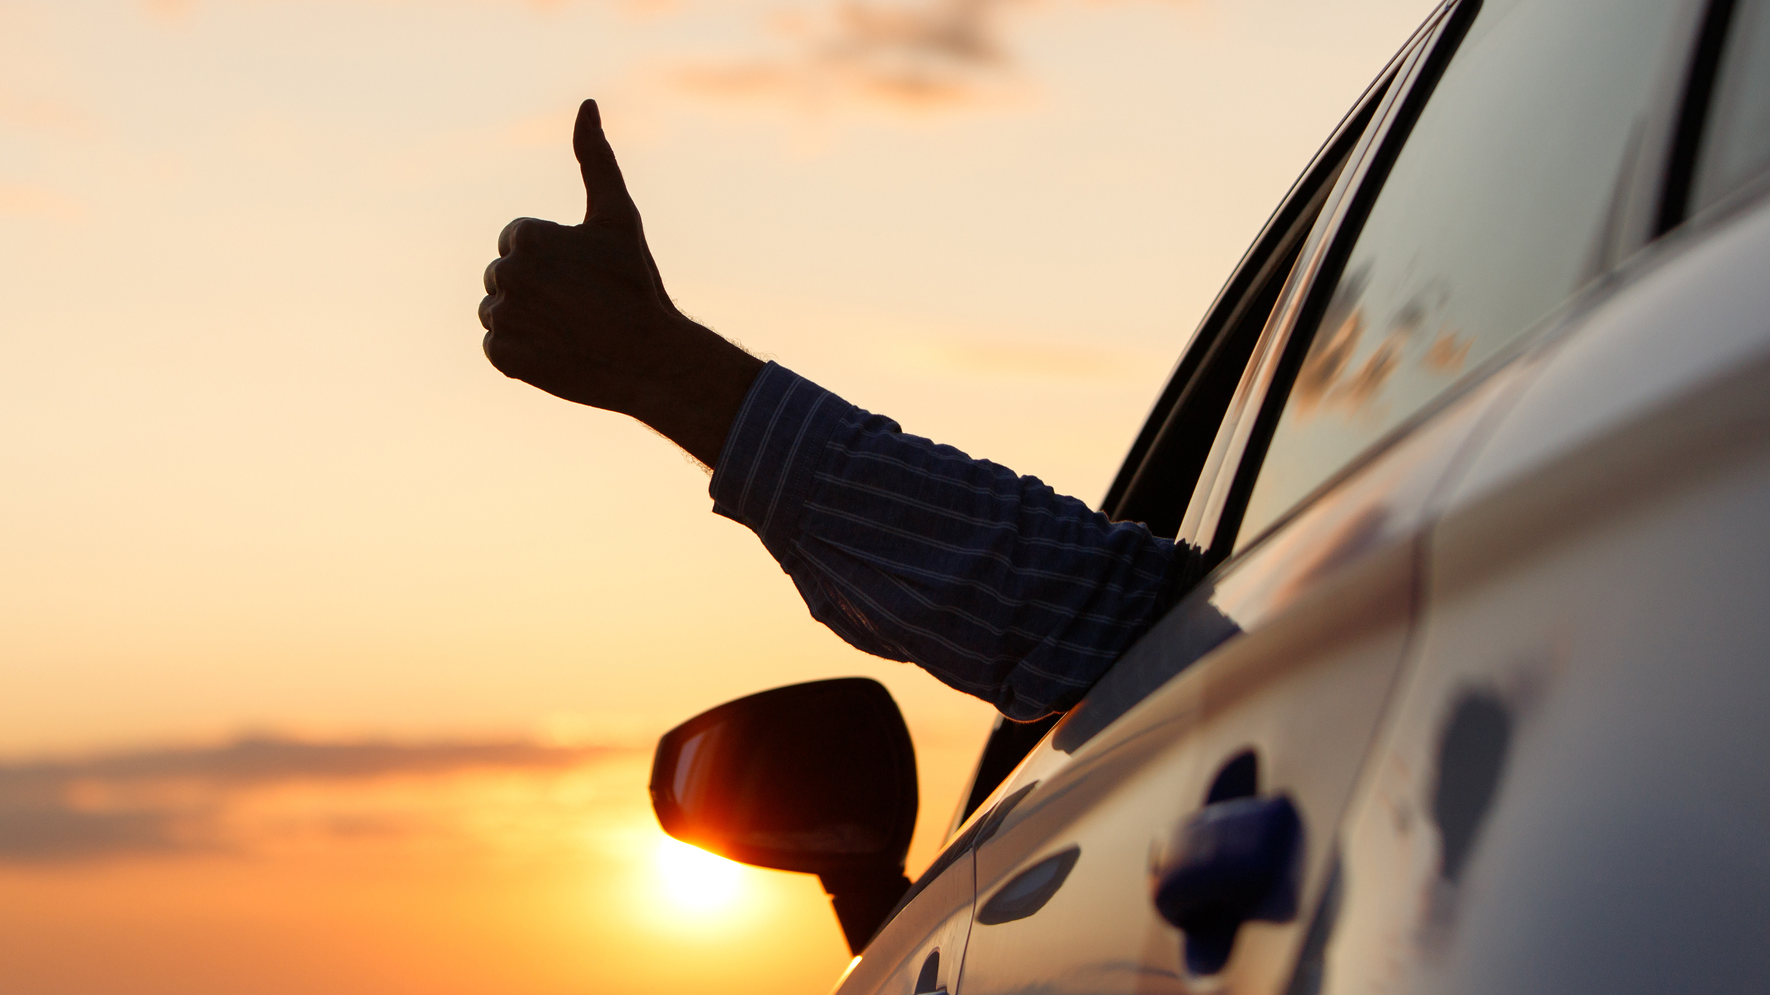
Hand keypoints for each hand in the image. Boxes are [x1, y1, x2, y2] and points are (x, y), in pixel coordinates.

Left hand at [479, 99, 762, 467]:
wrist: (649, 358)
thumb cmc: (635, 284)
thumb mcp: (617, 216)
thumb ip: (595, 158)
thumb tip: (586, 104)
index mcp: (526, 238)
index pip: (517, 241)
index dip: (553, 258)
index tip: (584, 275)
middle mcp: (506, 275)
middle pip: (504, 276)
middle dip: (535, 287)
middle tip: (579, 304)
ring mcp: (503, 318)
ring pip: (497, 311)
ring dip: (525, 319)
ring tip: (568, 328)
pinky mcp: (503, 357)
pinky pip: (497, 348)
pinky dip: (521, 352)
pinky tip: (556, 351)